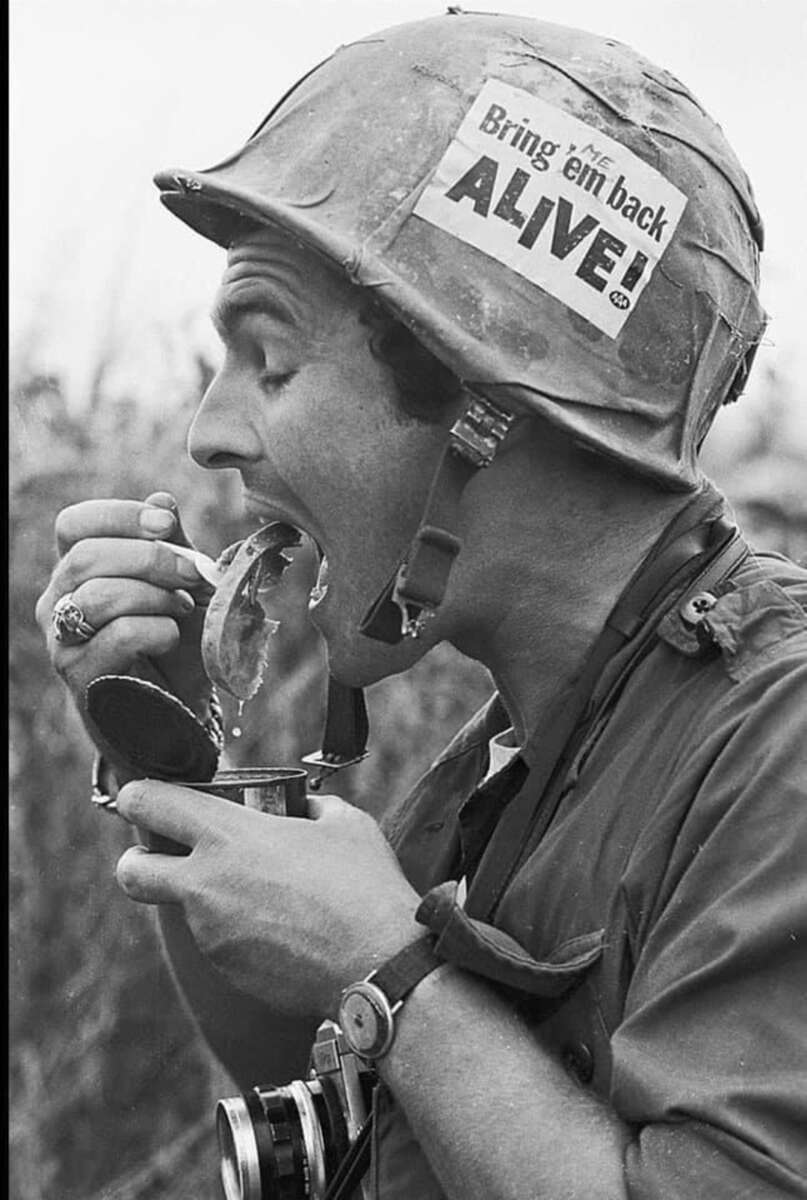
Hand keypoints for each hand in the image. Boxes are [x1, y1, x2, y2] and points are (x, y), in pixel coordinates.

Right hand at [35, 492, 213, 725]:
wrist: (181, 711)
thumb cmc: (178, 644)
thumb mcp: (184, 586)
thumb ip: (173, 544)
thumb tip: (162, 500)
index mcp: (78, 570)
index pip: (74, 524)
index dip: (120, 516)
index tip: (166, 525)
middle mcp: (58, 602)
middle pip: (86, 556)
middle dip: (150, 557)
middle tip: (192, 573)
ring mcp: (62, 641)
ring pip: (97, 595)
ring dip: (154, 595)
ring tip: (180, 608)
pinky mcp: (80, 677)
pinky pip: (117, 636)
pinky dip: (156, 629)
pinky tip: (171, 636)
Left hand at [114, 781, 422, 1016]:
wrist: (377, 964)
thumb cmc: (363, 885)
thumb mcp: (343, 823)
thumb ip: (310, 808)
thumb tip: (303, 808)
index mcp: (228, 836)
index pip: (150, 804)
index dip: (137, 796)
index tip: (142, 797)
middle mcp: (205, 884)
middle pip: (131, 871)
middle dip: (137, 860)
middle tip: (164, 856)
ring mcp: (210, 932)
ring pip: (183, 909)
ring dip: (208, 899)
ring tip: (265, 896)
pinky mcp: (225, 970)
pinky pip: (217, 942)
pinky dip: (237, 933)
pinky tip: (281, 929)